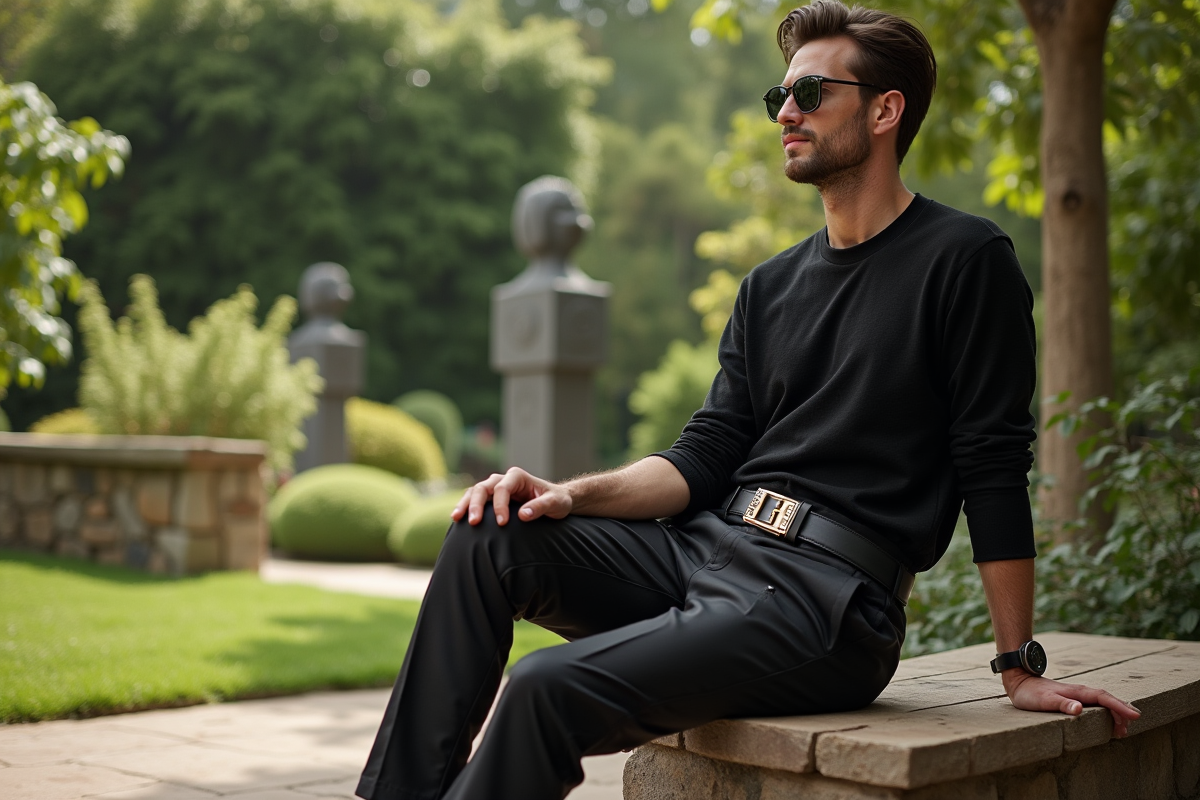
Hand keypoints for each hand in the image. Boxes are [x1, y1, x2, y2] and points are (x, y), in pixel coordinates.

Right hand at [450, 467, 572, 525]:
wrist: (555, 501)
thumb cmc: (557, 501)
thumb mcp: (555, 503)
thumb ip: (541, 507)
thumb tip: (523, 515)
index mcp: (518, 476)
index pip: (502, 488)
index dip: (500, 505)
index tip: (501, 523)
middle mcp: (504, 479)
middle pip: (483, 487)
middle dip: (476, 504)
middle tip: (473, 522)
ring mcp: (496, 487)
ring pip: (475, 491)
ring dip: (465, 504)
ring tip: (456, 518)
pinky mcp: (492, 498)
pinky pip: (475, 499)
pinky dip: (466, 507)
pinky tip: (458, 519)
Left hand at [1003, 671, 1140, 736]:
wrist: (1020, 682)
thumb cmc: (1031, 693)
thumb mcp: (1044, 701)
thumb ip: (1061, 704)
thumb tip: (1079, 709)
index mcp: (1077, 692)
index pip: (1104, 699)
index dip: (1119, 707)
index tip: (1134, 716)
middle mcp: (1080, 692)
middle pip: (1107, 701)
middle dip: (1121, 713)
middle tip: (1127, 730)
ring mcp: (1077, 695)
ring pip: (1102, 703)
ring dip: (1114, 714)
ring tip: (1121, 731)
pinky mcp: (1073, 699)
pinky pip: (1095, 705)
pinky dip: (1104, 713)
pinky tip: (1105, 722)